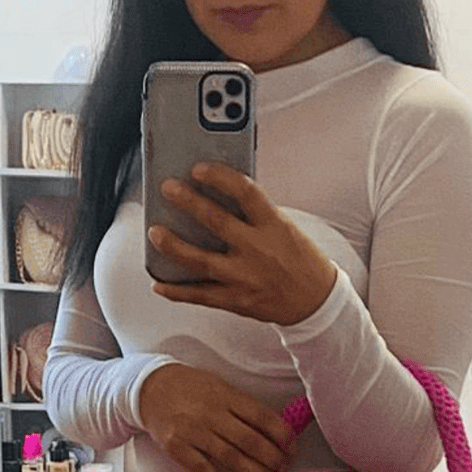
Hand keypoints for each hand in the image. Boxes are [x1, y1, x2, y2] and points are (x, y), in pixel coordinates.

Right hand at [138, 363, 296, 471]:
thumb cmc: (190, 388)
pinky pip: (204, 469)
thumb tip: (273, 431)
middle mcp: (211, 413)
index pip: (263, 418)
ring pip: (231, 457)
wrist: (149, 389)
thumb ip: (242, 406)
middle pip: (250, 441)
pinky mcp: (177, 448)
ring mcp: (193, 432)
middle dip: (273, 458)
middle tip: (284, 469)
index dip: (283, 435)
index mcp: (226, 396)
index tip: (292, 448)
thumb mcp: (219, 386)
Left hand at [148, 162, 335, 324]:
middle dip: (188, 203)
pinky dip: (176, 291)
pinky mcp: (236, 300)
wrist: (316, 302)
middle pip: (217, 222)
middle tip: (168, 188)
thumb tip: (216, 197)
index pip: (246, 193)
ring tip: (154, 232)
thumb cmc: (300, 260)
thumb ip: (254, 216)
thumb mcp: (285, 229)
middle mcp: (258, 251)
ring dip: (174, 246)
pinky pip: (200, 295)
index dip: (220, 177)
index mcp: (274, 226)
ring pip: (201, 261)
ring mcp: (245, 278)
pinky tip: (158, 283)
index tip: (199, 169)